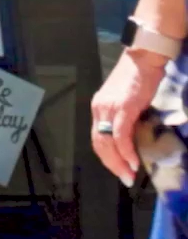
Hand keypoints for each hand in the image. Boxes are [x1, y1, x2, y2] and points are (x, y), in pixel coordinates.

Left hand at [91, 47, 167, 185]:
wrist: (143, 59)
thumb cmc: (138, 80)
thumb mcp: (127, 102)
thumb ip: (124, 119)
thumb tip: (131, 140)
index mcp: (99, 107)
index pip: (97, 138)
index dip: (107, 157)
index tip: (119, 170)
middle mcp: (99, 108)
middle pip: (99, 142)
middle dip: (112, 164)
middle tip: (124, 179)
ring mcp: (109, 107)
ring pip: (107, 141)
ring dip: (118, 161)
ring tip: (129, 175)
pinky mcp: (123, 106)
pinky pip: (120, 133)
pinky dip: (125, 150)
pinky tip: (132, 161)